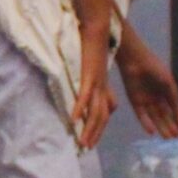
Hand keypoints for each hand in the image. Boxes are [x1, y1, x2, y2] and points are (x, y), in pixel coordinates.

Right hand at [72, 22, 116, 149]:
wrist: (98, 29)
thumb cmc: (93, 48)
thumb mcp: (95, 71)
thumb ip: (96, 85)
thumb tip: (94, 98)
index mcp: (104, 88)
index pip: (104, 113)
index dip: (99, 129)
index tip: (92, 141)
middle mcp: (103, 88)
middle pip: (102, 117)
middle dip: (95, 134)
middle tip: (87, 148)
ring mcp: (96, 83)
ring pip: (95, 111)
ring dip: (89, 128)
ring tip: (82, 141)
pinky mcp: (89, 76)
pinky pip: (84, 96)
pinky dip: (79, 109)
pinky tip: (73, 119)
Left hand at [117, 36, 177, 138]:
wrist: (136, 60)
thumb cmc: (155, 68)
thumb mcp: (169, 85)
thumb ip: (175, 102)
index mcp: (165, 93)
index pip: (172, 111)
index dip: (176, 121)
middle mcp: (155, 99)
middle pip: (163, 117)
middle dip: (169, 127)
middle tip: (175, 139)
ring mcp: (145, 101)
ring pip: (154, 118)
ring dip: (161, 127)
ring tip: (167, 138)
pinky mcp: (135, 102)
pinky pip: (141, 115)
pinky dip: (146, 123)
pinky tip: (152, 131)